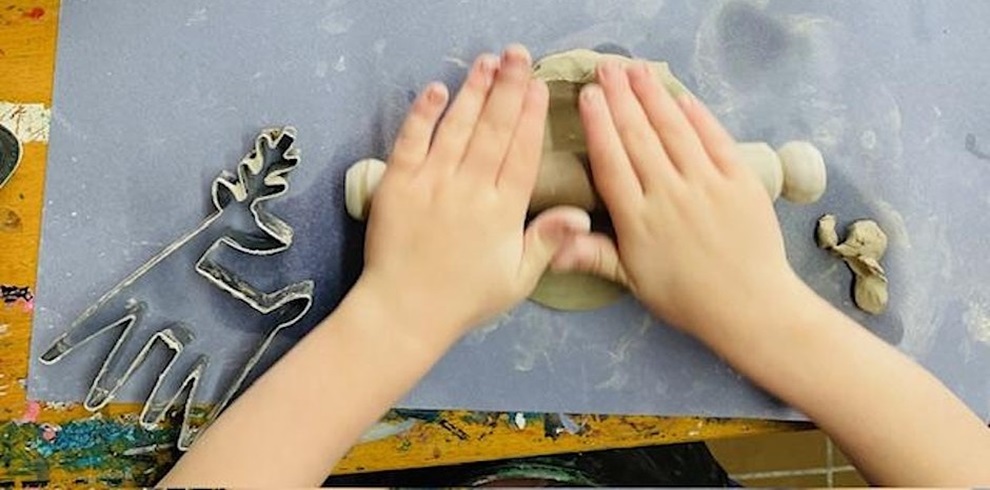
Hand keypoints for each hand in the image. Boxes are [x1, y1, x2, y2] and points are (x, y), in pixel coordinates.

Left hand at [358, 45, 589, 342]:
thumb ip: (547, 241)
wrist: (404, 312)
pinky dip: (423, 113)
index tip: (539, 86)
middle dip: (508, 88)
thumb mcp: (517, 279)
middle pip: (494, 130)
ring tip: (488, 62)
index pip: (522, 153)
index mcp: (503, 211)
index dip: (532, 116)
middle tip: (518, 55)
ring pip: (457, 127)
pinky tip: (436, 88)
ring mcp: (431, 183)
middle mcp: (470, 189)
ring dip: (473, 91)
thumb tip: (580, 212)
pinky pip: (411, 140)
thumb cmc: (465, 298)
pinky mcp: (397, 184)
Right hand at [553, 60, 800, 337]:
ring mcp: (706, 185)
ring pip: (674, 131)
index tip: (588, 95)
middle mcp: (669, 195)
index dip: (599, 126)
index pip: (612, 163)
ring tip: (636, 69)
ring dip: (653, 96)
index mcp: (638, 220)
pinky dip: (697, 115)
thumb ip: (593, 255)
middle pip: (639, 138)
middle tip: (607, 67)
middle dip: (621, 98)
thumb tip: (551, 248)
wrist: (750, 307)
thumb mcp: (632, 281)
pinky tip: (680, 95)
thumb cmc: (685, 297)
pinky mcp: (739, 181)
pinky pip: (714, 139)